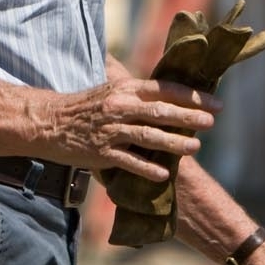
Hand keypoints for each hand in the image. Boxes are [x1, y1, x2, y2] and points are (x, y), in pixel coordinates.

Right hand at [41, 78, 215, 180]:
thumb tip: (169, 92)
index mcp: (125, 90)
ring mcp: (110, 131)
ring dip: (174, 142)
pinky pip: (129, 161)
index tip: (215, 103)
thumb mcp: (110, 90)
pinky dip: (147, 168)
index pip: (165, 90)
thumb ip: (137, 93)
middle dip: (189, 117)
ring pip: (148, 137)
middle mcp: (120, 108)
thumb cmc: (84, 107)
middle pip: (161, 112)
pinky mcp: (101, 153)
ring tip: (195, 147)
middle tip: (211, 123)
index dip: (192, 96)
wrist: (49, 122)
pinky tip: (163, 174)